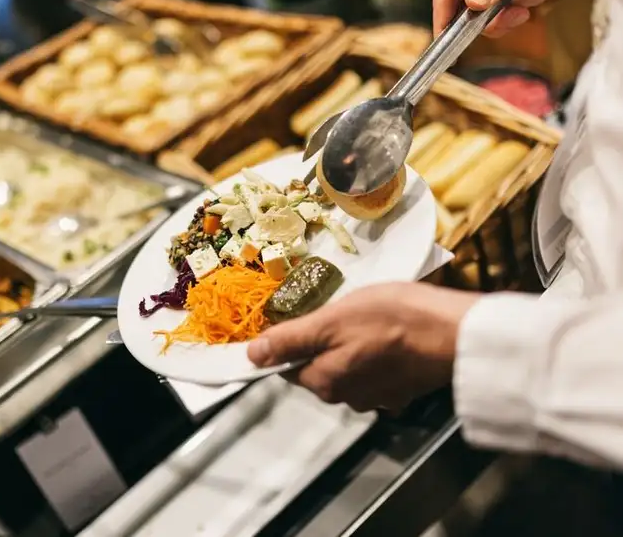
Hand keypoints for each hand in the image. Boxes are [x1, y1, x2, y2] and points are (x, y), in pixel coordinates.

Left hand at [247, 283, 479, 411]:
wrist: (456, 333)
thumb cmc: (393, 320)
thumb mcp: (331, 321)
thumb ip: (290, 340)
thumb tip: (253, 356)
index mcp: (325, 383)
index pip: (289, 365)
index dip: (290, 340)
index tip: (305, 316)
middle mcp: (349, 398)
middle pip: (318, 367)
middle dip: (323, 341)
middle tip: (342, 311)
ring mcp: (379, 396)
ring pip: (348, 368)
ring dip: (351, 345)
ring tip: (368, 318)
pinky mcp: (404, 389)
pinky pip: (377, 370)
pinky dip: (377, 352)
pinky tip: (389, 332)